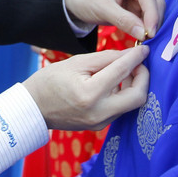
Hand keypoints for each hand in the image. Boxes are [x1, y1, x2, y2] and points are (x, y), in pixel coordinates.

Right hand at [23, 46, 148, 130]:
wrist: (33, 107)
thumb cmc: (51, 81)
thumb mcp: (77, 62)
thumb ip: (107, 58)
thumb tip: (130, 54)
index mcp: (90, 93)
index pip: (122, 71)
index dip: (136, 58)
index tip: (144, 49)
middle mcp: (99, 112)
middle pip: (137, 97)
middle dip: (143, 77)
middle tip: (138, 64)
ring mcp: (100, 123)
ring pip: (130, 104)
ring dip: (133, 85)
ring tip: (124, 71)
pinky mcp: (100, 126)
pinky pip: (120, 109)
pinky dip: (123, 94)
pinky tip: (114, 83)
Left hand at [63, 0, 162, 40]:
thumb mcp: (102, 10)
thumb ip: (124, 21)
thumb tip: (144, 34)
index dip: (152, 14)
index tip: (151, 33)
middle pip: (154, 0)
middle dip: (154, 20)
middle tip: (149, 39)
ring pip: (153, 8)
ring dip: (152, 24)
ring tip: (146, 40)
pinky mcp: (134, 3)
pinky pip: (145, 15)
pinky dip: (145, 25)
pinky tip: (142, 36)